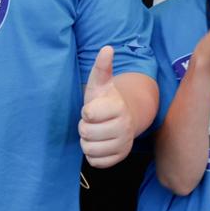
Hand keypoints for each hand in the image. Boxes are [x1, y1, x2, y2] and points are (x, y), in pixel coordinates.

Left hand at [80, 46, 134, 167]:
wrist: (121, 119)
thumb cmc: (104, 101)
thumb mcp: (100, 84)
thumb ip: (101, 67)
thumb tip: (107, 48)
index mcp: (118, 107)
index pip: (87, 114)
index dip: (85, 112)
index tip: (92, 109)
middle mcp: (125, 126)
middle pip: (86, 133)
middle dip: (85, 128)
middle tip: (93, 122)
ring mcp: (124, 143)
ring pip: (89, 149)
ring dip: (88, 142)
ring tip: (96, 132)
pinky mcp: (120, 158)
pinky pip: (96, 162)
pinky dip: (93, 155)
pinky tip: (100, 144)